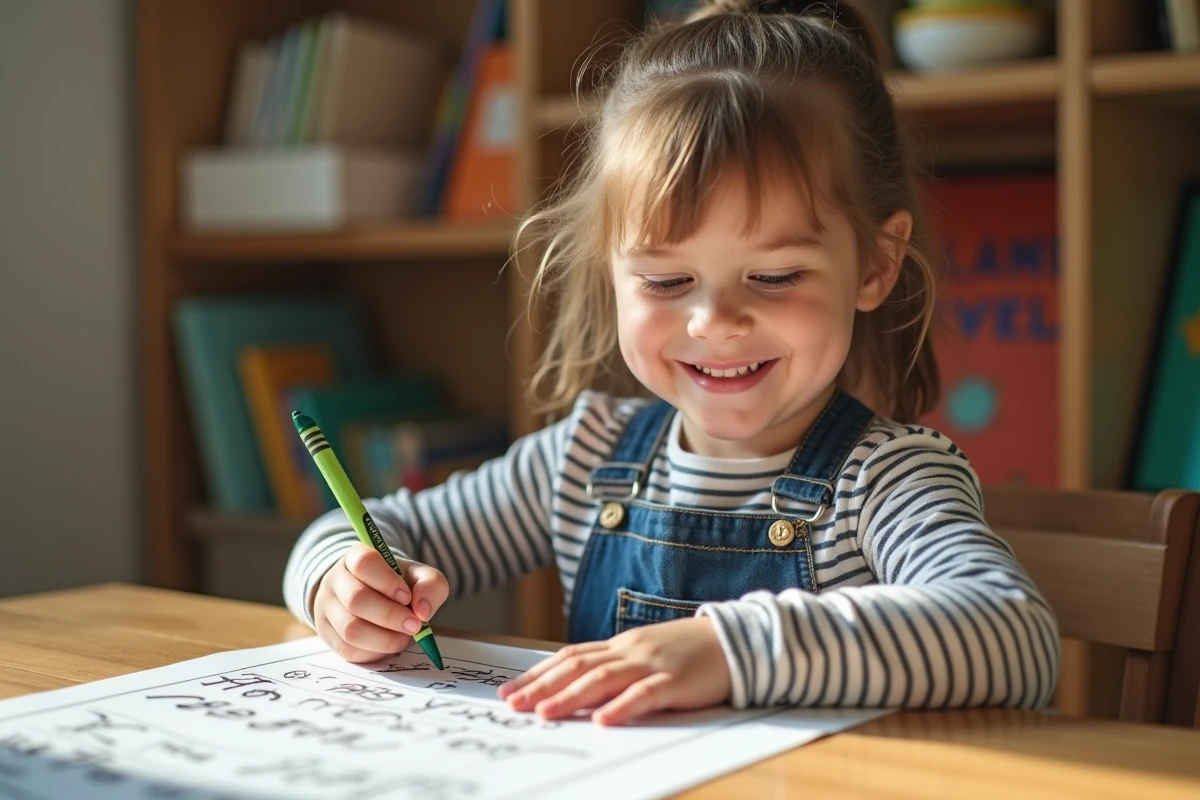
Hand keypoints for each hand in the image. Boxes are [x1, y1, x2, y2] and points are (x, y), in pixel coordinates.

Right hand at [313, 543, 448, 662]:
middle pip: (356, 599)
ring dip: (384, 639)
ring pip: (350, 629)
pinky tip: (388, 644)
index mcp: (355, 556)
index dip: (387, 581)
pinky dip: (374, 652)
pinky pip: (348, 650)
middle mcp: (334, 579)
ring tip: (404, 637)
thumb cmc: (398, 584)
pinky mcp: (326, 634)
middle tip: (415, 625)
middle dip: (390, 616)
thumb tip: (423, 611)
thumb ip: (430, 585)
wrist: (374, 597)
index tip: (407, 596)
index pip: (364, 563)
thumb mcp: (419, 576)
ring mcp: (326, 608)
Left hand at [497, 617, 730, 724]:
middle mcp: (630, 651)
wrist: (735, 639)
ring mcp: (652, 663)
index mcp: (620, 646)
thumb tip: (576, 691)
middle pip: (577, 667)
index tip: (508, 691)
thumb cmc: (688, 652)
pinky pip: (645, 695)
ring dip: (571, 696)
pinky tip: (603, 720)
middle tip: (512, 704)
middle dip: (542, 686)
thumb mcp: (645, 656)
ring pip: (604, 678)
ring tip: (544, 713)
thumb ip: (616, 669)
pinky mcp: (676, 681)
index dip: (537, 674)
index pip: (569, 658)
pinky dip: (622, 707)